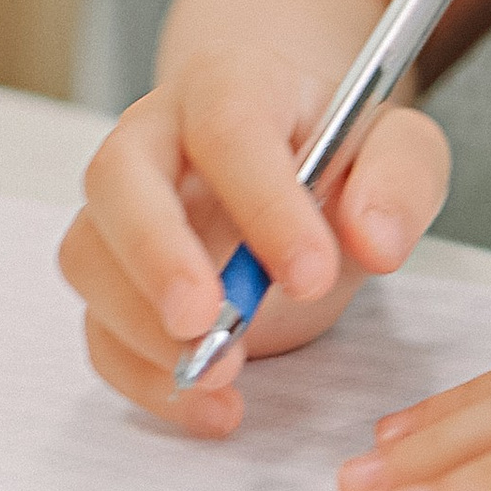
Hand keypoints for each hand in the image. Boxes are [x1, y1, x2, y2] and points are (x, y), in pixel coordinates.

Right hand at [60, 42, 450, 438]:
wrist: (294, 170)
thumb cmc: (336, 155)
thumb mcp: (398, 150)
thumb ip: (400, 178)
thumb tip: (374, 238)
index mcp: (230, 84)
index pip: (228, 125)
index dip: (263, 200)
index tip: (312, 272)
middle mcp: (156, 136)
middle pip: (118, 176)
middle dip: (157, 254)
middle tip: (207, 321)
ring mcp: (122, 210)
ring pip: (90, 256)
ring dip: (143, 328)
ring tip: (223, 375)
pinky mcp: (113, 282)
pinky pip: (98, 330)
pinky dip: (142, 378)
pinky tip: (210, 407)